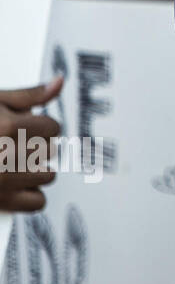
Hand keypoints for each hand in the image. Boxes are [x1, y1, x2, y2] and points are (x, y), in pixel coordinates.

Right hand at [0, 76, 62, 211]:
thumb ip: (30, 95)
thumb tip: (60, 81)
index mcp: (6, 128)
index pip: (53, 128)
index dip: (41, 126)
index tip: (25, 128)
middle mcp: (5, 155)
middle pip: (51, 151)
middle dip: (36, 146)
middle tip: (12, 145)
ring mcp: (3, 181)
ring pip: (48, 176)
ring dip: (35, 170)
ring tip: (12, 163)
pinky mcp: (0, 202)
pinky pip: (38, 201)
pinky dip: (30, 194)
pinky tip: (14, 183)